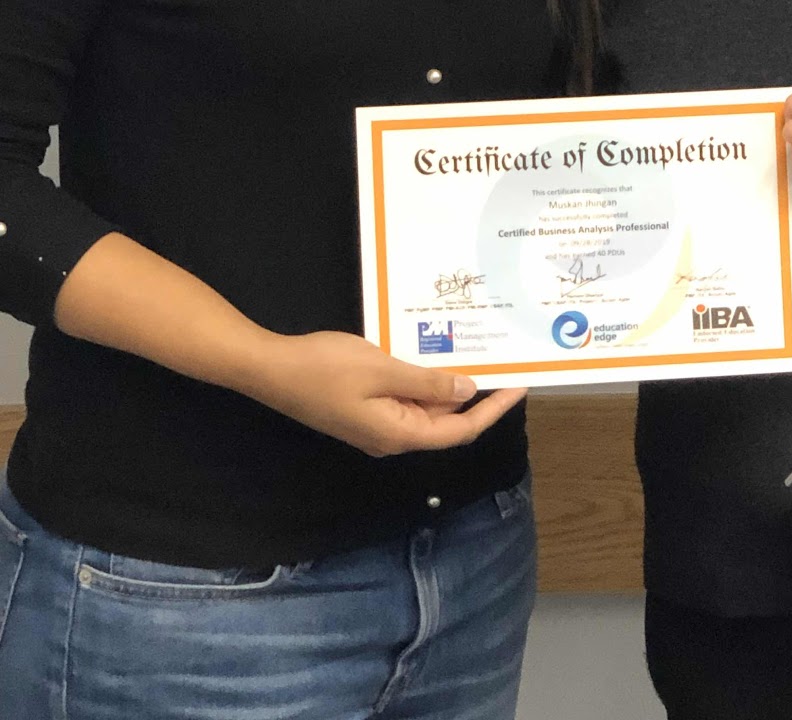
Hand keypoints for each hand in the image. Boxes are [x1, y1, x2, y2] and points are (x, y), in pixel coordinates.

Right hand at [249, 330, 526, 457]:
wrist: (271, 369)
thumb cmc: (325, 368)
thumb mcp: (383, 369)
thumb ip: (427, 383)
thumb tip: (468, 390)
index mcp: (398, 433)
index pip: (459, 430)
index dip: (492, 410)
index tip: (519, 387)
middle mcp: (391, 437)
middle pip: (445, 422)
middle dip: (476, 396)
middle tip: (504, 364)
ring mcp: (376, 424)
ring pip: (425, 410)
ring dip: (449, 386)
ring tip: (477, 355)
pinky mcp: (364, 409)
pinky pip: (405, 399)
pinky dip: (425, 382)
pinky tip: (434, 357)